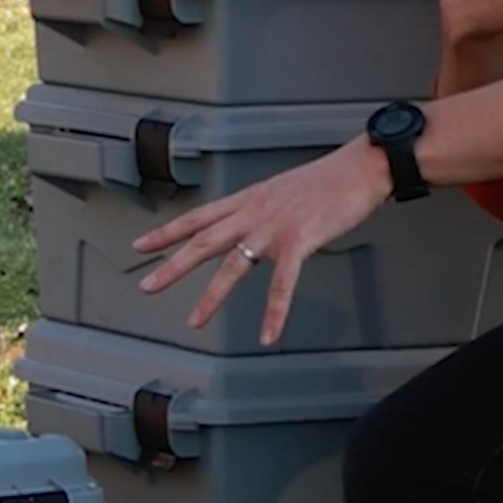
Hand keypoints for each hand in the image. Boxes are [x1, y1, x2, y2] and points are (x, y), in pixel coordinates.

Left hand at [131, 138, 394, 345]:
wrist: (361, 167)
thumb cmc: (327, 181)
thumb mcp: (281, 191)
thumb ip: (261, 211)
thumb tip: (251, 230)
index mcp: (248, 200)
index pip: (198, 217)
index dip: (167, 232)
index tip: (141, 245)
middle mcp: (253, 213)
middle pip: (203, 241)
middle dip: (172, 264)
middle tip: (146, 286)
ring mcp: (274, 228)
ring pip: (233, 265)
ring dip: (211, 296)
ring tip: (193, 321)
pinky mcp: (300, 241)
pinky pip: (282, 284)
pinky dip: (274, 312)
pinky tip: (267, 335)